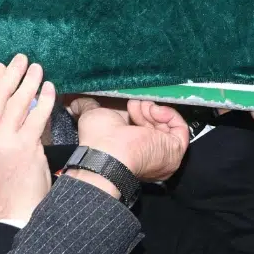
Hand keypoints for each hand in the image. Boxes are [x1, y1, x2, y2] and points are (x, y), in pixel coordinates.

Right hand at [0, 55, 55, 221]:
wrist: (12, 210)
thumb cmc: (4, 183)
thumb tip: (8, 102)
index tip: (1, 67)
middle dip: (11, 74)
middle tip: (21, 58)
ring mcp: (4, 141)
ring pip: (17, 102)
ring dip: (29, 81)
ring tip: (38, 68)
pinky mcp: (25, 146)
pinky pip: (37, 115)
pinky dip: (45, 99)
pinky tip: (51, 88)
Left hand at [67, 97, 190, 181]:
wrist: (110, 153)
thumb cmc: (99, 139)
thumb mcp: (93, 115)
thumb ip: (87, 105)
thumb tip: (73, 100)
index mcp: (131, 148)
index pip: (141, 125)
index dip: (136, 111)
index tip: (128, 103)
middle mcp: (149, 152)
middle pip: (156, 123)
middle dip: (144, 109)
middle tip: (133, 104)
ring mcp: (164, 153)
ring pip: (167, 124)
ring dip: (153, 110)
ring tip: (139, 107)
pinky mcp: (176, 149)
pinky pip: (180, 127)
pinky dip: (168, 114)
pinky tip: (153, 111)